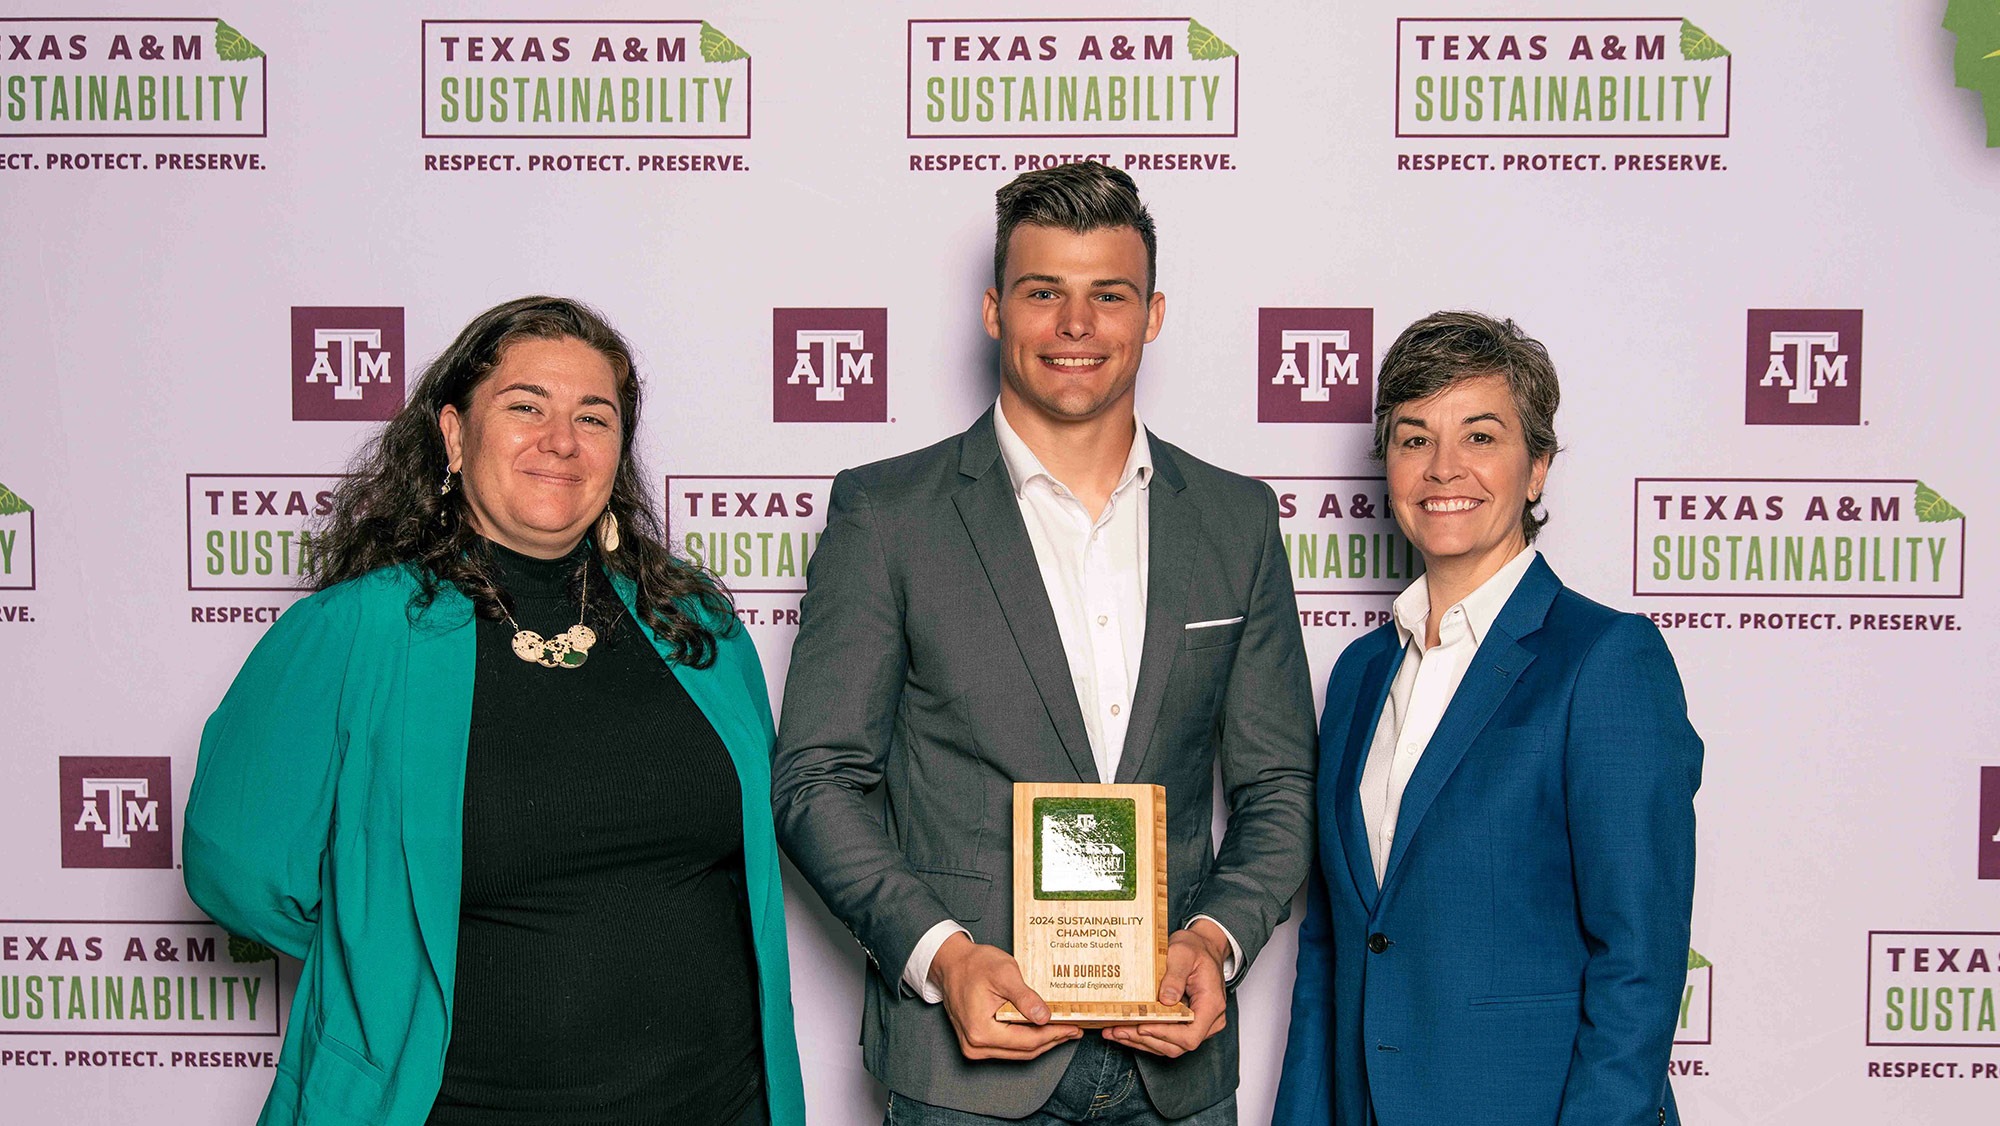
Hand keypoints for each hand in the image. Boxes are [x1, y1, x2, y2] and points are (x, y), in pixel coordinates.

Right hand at [928, 932, 1083, 1060]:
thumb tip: (1044, 1017)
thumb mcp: (1004, 973)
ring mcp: (974, 1047)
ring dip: (1041, 1042)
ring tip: (1062, 1030)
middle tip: (1073, 1030)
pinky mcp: (977, 1043)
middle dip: (1051, 1040)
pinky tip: (1041, 1029)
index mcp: (981, 1031)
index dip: (1054, 1035)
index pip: (1027, 1041)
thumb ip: (1025, 997)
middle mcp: (975, 1045)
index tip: (1072, 1027)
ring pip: (1017, 1052)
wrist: (952, 963)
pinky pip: (1008, 1047)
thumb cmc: (973, 965)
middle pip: (1024, 1051)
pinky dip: (1026, 1039)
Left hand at [1102, 918, 1229, 1057]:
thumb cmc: (1195, 949)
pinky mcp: (1186, 1025)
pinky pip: (1167, 1038)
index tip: (1142, 1027)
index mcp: (1211, 1005)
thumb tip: (1166, 999)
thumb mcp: (1183, 954)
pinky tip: (1125, 1030)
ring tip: (1115, 1032)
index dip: (1165, 1035)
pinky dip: (1145, 1036)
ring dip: (1141, 1041)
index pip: (1190, 1035)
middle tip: (1119, 1030)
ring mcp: (1199, 1025)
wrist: (1203, 947)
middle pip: (1177, 1045)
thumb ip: (1175, 975)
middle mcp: (1209, 1021)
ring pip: (1170, 1046)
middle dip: (1145, 1040)